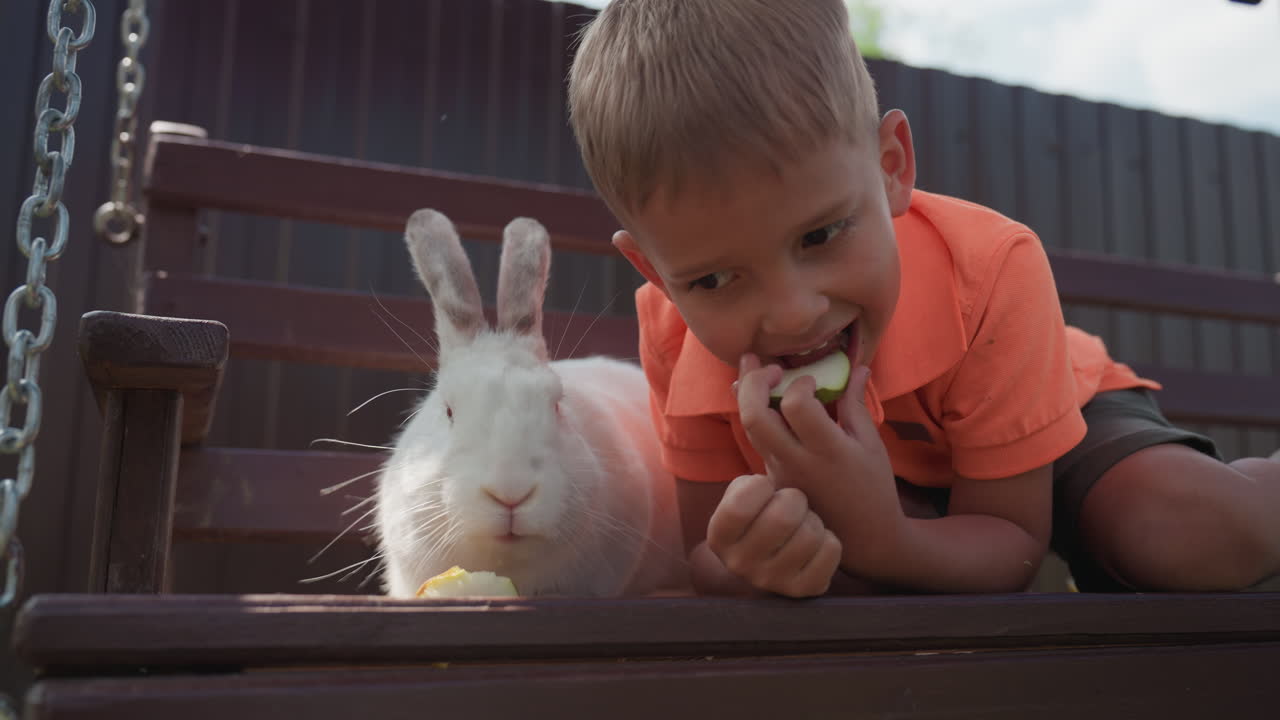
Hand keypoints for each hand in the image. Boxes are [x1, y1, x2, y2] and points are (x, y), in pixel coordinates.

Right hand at [706, 473, 842, 597]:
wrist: (767, 556)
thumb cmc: (757, 513)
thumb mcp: (740, 496)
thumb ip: (748, 485)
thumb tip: (768, 480)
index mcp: (719, 539)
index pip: (739, 508)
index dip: (759, 487)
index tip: (765, 488)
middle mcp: (741, 565)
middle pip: (782, 518)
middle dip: (794, 499)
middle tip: (792, 503)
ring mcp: (772, 581)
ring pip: (810, 534)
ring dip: (813, 519)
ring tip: (803, 523)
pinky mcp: (803, 590)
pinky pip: (831, 550)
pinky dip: (829, 539)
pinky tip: (815, 543)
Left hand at [735, 354, 901, 571]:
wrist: (863, 539)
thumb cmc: (873, 487)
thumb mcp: (871, 444)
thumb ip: (856, 404)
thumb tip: (859, 366)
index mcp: (828, 451)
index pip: (796, 406)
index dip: (799, 383)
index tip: (810, 379)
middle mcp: (798, 462)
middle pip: (754, 416)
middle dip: (753, 382)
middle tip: (769, 366)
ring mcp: (779, 474)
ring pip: (749, 428)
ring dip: (747, 395)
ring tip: (754, 370)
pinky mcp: (771, 480)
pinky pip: (755, 442)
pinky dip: (753, 415)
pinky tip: (759, 398)